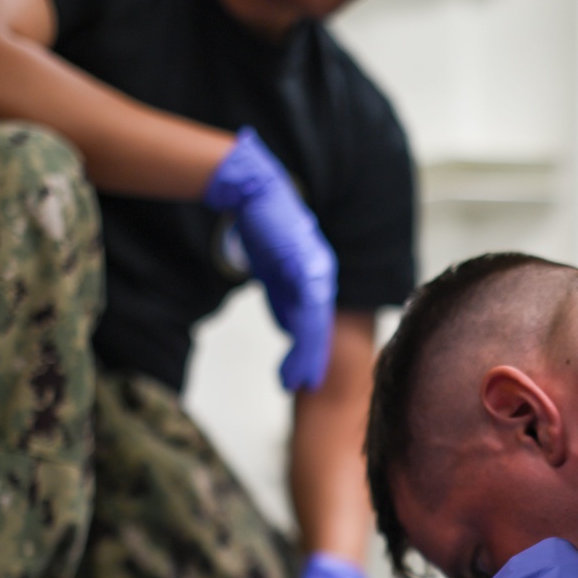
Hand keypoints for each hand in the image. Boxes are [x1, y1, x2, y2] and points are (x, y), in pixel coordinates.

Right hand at [204, 129, 336, 390]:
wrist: (254, 192)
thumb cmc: (263, 227)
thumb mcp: (274, 271)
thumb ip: (285, 299)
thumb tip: (290, 331)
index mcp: (317, 278)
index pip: (317, 323)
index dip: (312, 352)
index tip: (305, 377)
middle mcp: (323, 275)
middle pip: (320, 328)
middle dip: (312, 359)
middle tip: (305, 386)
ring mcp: (316, 271)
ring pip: (315, 323)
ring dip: (306, 354)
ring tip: (297, 380)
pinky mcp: (305, 266)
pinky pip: (307, 308)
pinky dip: (302, 334)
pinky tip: (294, 351)